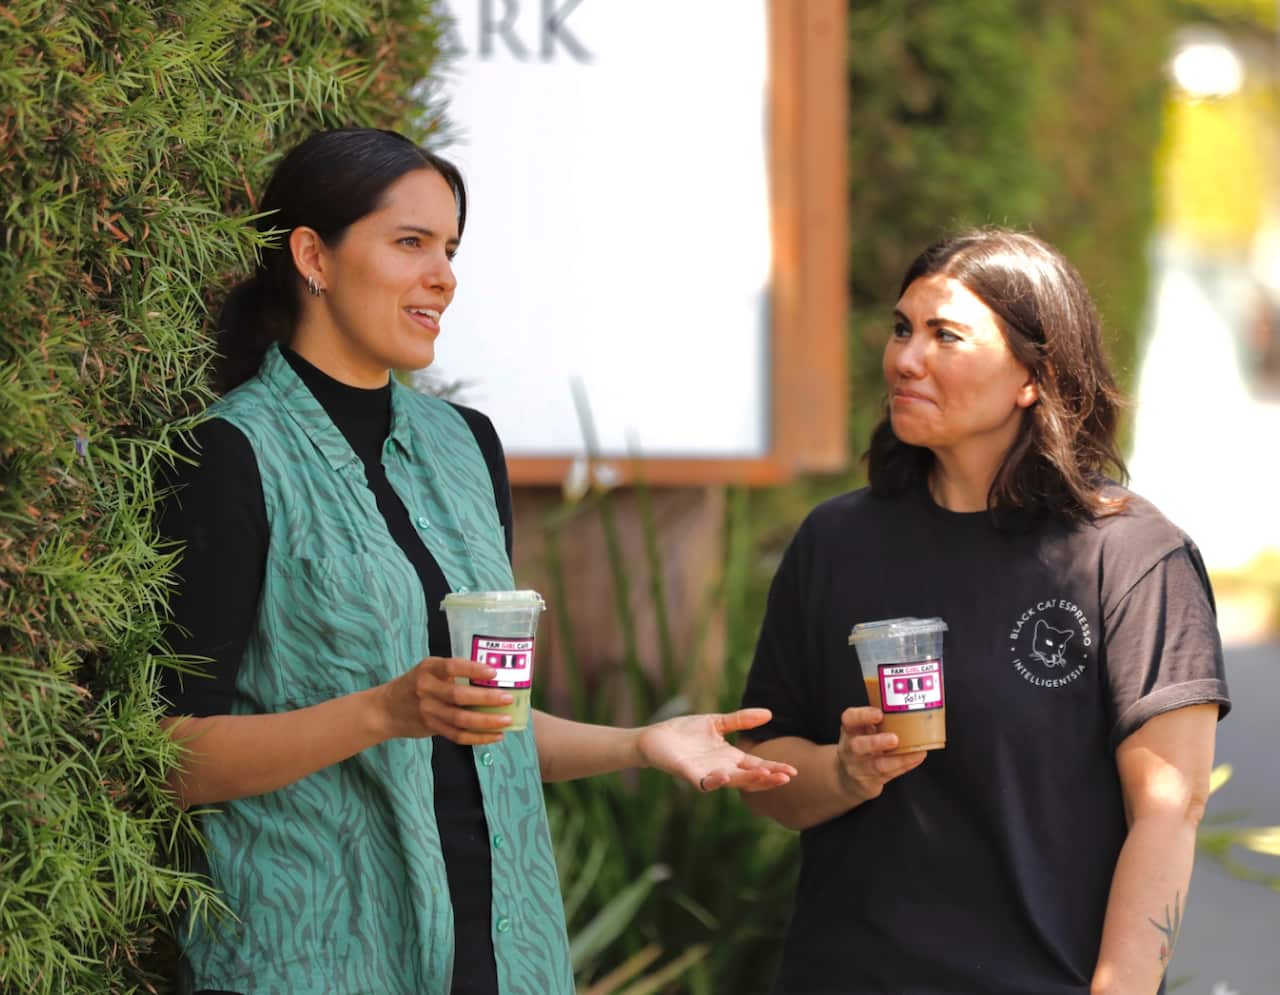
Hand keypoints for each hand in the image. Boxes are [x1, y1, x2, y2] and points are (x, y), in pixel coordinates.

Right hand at [379, 657, 514, 744]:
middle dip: (486, 698)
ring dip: (486, 722)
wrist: (384, 709)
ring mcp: (428, 711)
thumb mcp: (428, 671)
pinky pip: (457, 735)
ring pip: (460, 719)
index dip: (473, 670)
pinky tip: (495, 736)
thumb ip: (451, 674)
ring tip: (507, 721)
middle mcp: (426, 689)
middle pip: (459, 696)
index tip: (493, 673)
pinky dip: (478, 737)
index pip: (452, 666)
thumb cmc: (414, 685)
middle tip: (508, 699)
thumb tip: (490, 679)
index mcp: (428, 669)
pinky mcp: (431, 728)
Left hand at [635, 708, 797, 792]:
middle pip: (748, 778)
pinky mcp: (688, 773)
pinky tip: (724, 775)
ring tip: (765, 775)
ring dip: (747, 780)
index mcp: (730, 758)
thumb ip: (741, 720)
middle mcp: (721, 769)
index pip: (756, 766)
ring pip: (730, 781)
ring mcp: (705, 773)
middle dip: (767, 778)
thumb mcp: (717, 723)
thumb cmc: (686, 732)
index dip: (773, 768)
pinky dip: (714, 780)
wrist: (655, 737)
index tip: (792, 770)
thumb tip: (770, 713)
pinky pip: (703, 781)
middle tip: (786, 777)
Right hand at [835, 705, 925, 802]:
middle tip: (894, 738)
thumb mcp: (862, 731)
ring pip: (876, 765)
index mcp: (849, 730)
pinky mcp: (869, 782)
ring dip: (897, 759)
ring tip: (914, 752)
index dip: (863, 716)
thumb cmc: (862, 747)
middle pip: (857, 746)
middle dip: (876, 742)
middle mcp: (850, 749)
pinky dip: (905, 766)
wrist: (849, 778)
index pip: (849, 719)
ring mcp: (858, 768)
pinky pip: (888, 775)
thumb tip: (909, 706)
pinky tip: (917, 758)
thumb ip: (878, 721)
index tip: (879, 714)